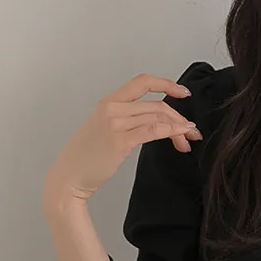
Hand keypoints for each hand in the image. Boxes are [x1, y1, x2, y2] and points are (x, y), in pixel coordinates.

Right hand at [43, 73, 202, 207]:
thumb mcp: (104, 129)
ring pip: (158, 116)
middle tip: (191, 130)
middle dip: (179, 117)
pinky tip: (180, 136)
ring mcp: (115, 123)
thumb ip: (127, 120)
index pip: (142, 82)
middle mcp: (112, 108)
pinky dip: (171, 131)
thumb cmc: (86, 158)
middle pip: (156, 104)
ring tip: (189, 138)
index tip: (183, 92)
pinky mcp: (120, 140)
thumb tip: (158, 120)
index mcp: (108, 102)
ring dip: (179, 127)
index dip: (166, 84)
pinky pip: (153, 130)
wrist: (69, 178)